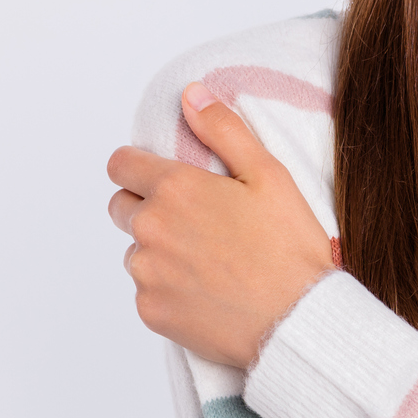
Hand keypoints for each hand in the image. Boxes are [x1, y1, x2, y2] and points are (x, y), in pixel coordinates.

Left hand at [106, 83, 334, 367]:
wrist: (297, 322)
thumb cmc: (289, 248)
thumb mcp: (268, 175)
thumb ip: (223, 130)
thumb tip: (191, 95)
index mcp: (174, 189)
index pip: (120, 165)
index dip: (138, 167)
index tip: (160, 178)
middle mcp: (150, 229)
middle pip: (121, 207)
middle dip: (148, 208)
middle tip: (196, 222)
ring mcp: (146, 273)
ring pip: (136, 251)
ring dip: (159, 251)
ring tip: (208, 261)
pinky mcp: (150, 310)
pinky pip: (146, 290)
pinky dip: (168, 289)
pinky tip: (206, 291)